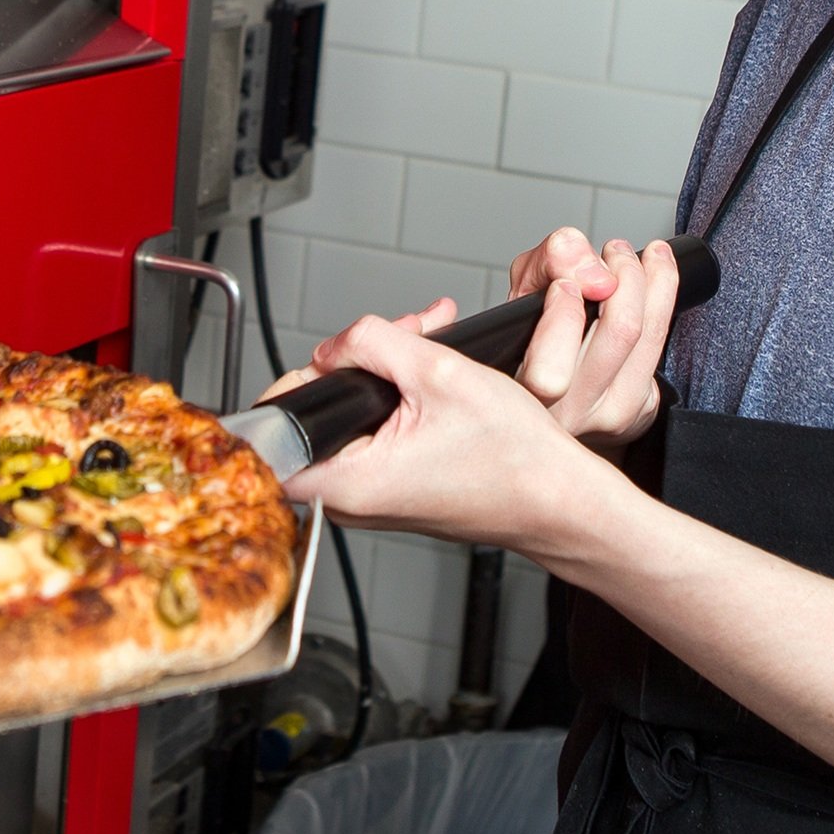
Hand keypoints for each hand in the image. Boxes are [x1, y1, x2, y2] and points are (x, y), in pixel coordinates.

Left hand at [272, 313, 628, 553]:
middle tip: (405, 333)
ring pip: (351, 415)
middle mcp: (348, 500)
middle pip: (317, 412)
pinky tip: (433, 365)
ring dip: (386, 369)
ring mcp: (370, 498)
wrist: (560, 500)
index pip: (273, 429)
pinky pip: (375, 431)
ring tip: (428, 338)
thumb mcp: (439, 372)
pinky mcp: (391, 490)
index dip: (300, 378)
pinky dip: (400, 394)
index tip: (335, 358)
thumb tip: (334, 344)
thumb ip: (370, 342)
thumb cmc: (514, 458)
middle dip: (358, 358)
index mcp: (345, 482)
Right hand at [507, 229, 679, 447]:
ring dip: (654, 281)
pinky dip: (661, 305)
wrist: (552, 375)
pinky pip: (659, 350)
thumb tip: (598, 277)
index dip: (563, 315)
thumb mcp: (527, 280)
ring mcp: (609, 417)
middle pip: (621, 332)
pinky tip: (651, 288)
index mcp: (525, 394)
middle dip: (626, 274)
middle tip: (616, 250)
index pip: (552, 370)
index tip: (563, 284)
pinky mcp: (641, 409)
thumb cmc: (529, 326)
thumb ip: (554, 260)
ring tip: (641, 257)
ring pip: (649, 337)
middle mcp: (569, 414)